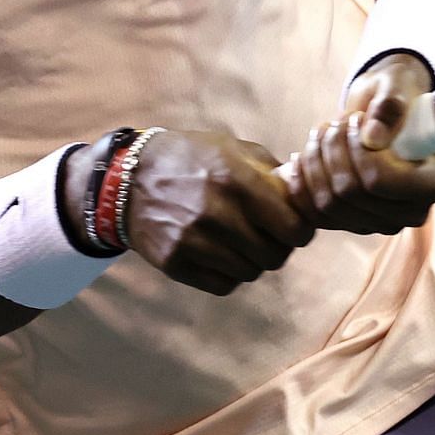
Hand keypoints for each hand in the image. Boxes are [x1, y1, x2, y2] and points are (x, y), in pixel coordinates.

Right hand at [121, 130, 314, 295]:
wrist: (128, 178)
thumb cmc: (190, 158)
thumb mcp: (231, 149)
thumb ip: (271, 170)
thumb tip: (306, 193)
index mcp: (235, 179)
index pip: (293, 227)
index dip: (301, 230)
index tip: (296, 227)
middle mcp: (215, 212)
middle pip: (275, 256)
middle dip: (279, 247)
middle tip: (269, 236)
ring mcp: (192, 241)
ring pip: (251, 273)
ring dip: (253, 261)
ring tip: (241, 242)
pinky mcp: (175, 262)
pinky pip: (224, 285)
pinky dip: (229, 274)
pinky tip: (221, 254)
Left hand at [286, 53, 434, 233]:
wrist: (383, 112)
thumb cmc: (396, 94)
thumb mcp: (396, 86)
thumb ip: (389, 106)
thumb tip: (373, 137)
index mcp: (432, 184)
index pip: (379, 181)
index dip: (357, 149)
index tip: (356, 119)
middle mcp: (410, 212)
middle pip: (349, 193)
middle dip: (333, 150)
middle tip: (335, 123)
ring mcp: (380, 222)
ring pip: (328, 204)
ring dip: (315, 162)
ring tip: (321, 132)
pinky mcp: (353, 224)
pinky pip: (315, 216)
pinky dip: (301, 185)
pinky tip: (299, 158)